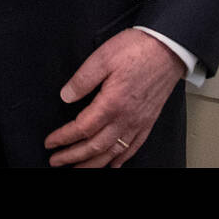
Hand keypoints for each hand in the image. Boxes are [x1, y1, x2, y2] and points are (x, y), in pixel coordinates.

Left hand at [44, 28, 185, 167]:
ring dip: (94, 164)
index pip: (82, 128)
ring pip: (113, 152)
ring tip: (79, 170)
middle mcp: (126, 118)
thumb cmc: (137, 50)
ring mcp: (139, 122)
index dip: (63, 138)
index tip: (50, 143)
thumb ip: (82, 80)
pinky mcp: (148, 120)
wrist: (168, 49)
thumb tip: (66, 96)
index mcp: (111, 103)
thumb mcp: (102, 57)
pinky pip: (133, 147)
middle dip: (73, 157)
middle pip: (95, 146)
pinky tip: (113, 164)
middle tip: (56, 161)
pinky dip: (121, 159)